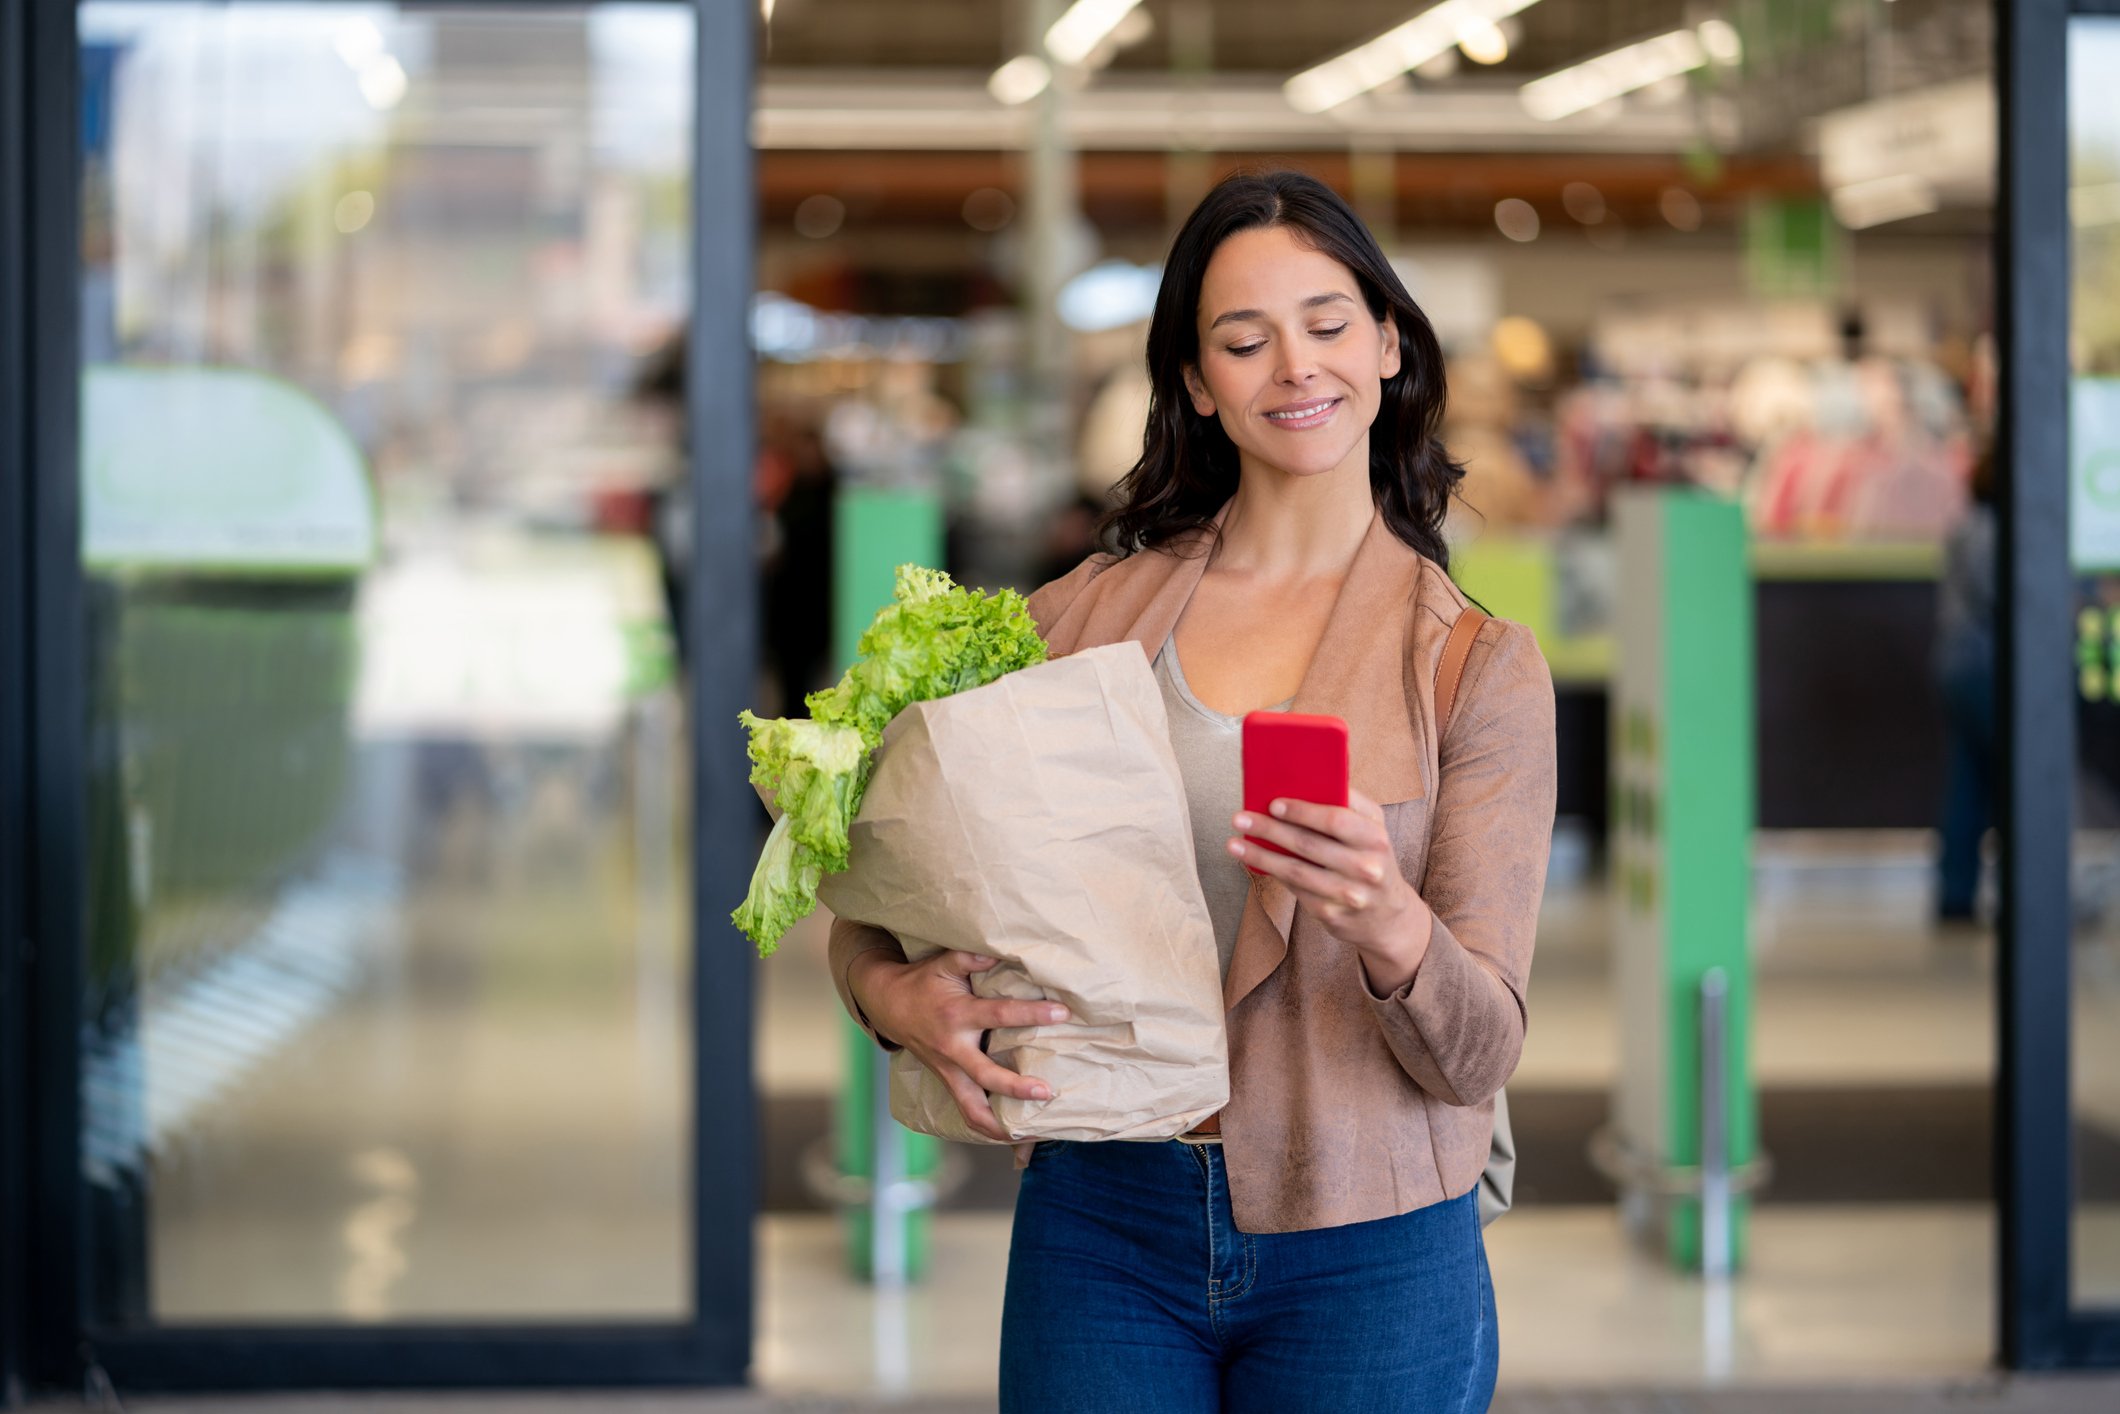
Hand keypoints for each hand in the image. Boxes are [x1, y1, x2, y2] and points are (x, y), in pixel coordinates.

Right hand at [846, 949, 1070, 1142]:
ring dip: (1001, 1125)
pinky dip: (989, 1128)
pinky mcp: (948, 1083)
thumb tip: (1001, 950)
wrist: (888, 1004)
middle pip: (986, 1076)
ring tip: (1034, 1133)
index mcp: (957, 1015)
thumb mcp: (944, 962)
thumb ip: (972, 957)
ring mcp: (948, 1071)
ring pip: (973, 1109)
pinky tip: (1015, 1135)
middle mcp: (953, 1049)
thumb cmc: (923, 981)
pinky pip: (968, 1113)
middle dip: (1016, 1088)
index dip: (1032, 1014)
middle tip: (1047, 1093)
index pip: (1000, 1015)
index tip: (1061, 1013)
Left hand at [1226, 787, 1431, 990]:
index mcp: (1375, 838)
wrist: (1387, 916)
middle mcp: (1365, 868)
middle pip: (1308, 845)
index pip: (1335, 820)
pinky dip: (1271, 873)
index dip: (1302, 811)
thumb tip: (1307, 779)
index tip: (1273, 803)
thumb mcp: (1373, 829)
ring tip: (1233, 843)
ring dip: (1259, 855)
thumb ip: (1349, 804)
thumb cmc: (1372, 858)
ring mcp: (1348, 894)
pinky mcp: (1331, 915)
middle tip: (1240, 818)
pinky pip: (1294, 889)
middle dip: (1269, 829)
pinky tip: (1252, 861)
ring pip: (1295, 871)